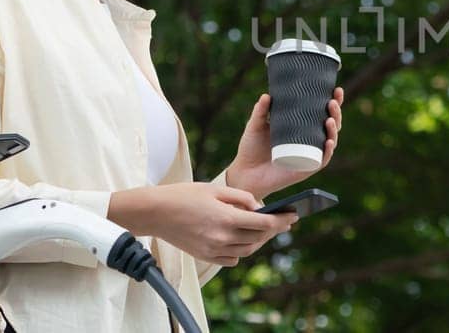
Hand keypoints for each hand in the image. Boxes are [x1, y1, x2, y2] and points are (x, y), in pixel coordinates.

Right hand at [130, 182, 298, 267]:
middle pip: (258, 237)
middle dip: (273, 229)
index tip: (293, 216)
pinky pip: (232, 259)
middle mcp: (222, 238)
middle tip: (283, 221)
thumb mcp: (215, 189)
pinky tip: (243, 240)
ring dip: (259, 240)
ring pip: (247, 250)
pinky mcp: (205, 256)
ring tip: (265, 229)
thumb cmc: (184, 195)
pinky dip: (242, 250)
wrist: (154, 213)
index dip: (282, 220)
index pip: (263, 222)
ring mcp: (213, 250)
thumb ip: (242, 197)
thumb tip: (260, 207)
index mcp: (226, 218)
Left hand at [226, 88, 344, 198]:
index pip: (322, 113)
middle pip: (331, 126)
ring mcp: (309, 155)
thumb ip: (260, 111)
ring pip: (330, 142)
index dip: (333, 103)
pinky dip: (328, 151)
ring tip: (329, 119)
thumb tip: (267, 95)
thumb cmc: (251, 149)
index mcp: (302, 129)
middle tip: (331, 102)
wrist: (245, 172)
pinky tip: (329, 142)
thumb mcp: (256, 126)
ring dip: (334, 130)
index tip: (336, 90)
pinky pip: (322, 160)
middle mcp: (309, 142)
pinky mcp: (306, 169)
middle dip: (336, 113)